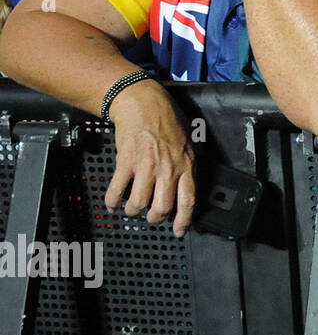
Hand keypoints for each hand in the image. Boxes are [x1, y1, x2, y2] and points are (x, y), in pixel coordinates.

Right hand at [104, 81, 197, 237]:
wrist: (142, 102)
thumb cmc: (167, 119)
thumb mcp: (189, 141)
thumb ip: (189, 164)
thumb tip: (189, 183)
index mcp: (186, 165)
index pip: (188, 201)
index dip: (184, 221)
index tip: (179, 231)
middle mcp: (168, 169)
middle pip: (161, 208)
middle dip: (155, 218)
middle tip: (151, 216)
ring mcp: (146, 166)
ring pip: (138, 203)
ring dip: (132, 210)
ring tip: (131, 208)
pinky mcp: (125, 162)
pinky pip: (117, 190)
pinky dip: (112, 201)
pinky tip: (112, 203)